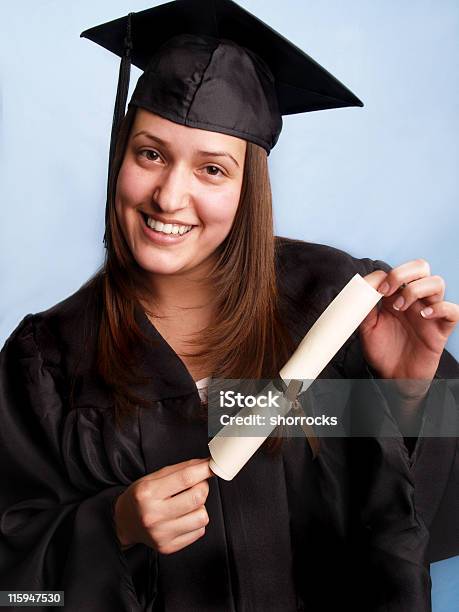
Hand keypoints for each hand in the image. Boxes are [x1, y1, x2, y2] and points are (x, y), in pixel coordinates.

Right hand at [114, 457, 214, 554]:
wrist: (124, 522)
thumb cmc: (140, 497)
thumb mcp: (153, 477)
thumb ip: (181, 469)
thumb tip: (205, 464)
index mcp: (148, 493)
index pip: (185, 478)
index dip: (204, 470)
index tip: (213, 466)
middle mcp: (153, 515)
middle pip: (197, 497)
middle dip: (203, 487)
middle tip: (196, 485)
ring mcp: (161, 534)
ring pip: (202, 516)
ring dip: (200, 507)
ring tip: (187, 504)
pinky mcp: (168, 547)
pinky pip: (199, 532)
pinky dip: (195, 522)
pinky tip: (183, 517)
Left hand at [360, 259, 458, 397]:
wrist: (393, 377)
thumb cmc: (382, 351)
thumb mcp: (367, 327)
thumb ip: (365, 307)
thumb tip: (363, 288)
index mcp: (396, 296)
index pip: (400, 270)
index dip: (387, 274)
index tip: (376, 289)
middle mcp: (415, 300)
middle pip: (421, 267)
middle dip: (404, 272)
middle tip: (388, 292)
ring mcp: (429, 313)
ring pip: (437, 283)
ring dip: (417, 289)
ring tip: (401, 307)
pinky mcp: (441, 329)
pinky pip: (453, 311)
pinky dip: (441, 308)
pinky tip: (424, 315)